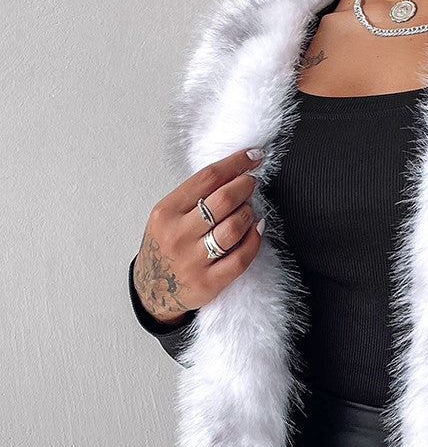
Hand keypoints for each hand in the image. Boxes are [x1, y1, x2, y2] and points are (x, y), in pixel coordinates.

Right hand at [132, 147, 266, 324]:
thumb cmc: (165, 247)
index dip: (235, 163)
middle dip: (245, 186)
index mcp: (166, 212)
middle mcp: (177, 235)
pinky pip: (241, 258)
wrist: (152, 289)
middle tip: (251, 183)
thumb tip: (233, 172)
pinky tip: (256, 231)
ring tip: (249, 210)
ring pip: (234, 227)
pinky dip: (254, 240)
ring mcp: (193, 260)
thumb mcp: (168, 216)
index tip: (254, 156)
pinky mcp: (208, 282)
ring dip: (249, 213)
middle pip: (224, 200)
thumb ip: (194, 197)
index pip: (207, 177)